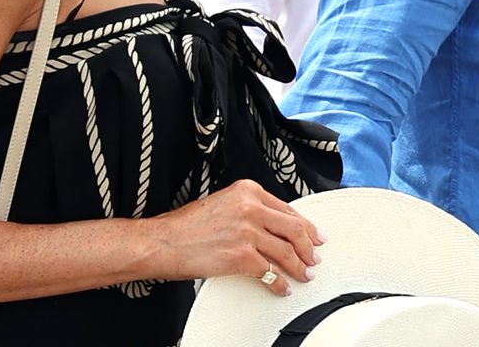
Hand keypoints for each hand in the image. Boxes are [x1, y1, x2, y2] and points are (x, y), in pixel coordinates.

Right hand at [152, 179, 321, 296]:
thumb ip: (248, 209)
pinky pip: (270, 272)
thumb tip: (272, 226)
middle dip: (309, 246)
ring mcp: (247, 232)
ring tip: (304, 274)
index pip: (287, 209)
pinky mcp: (241, 256)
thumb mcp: (222, 203)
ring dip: (299, 266)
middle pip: (293, 229)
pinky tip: (281, 287)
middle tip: (315, 257)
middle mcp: (250, 208)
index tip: (314, 235)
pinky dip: (279, 283)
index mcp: (247, 191)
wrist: (163, 242)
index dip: (305, 225)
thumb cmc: (186, 226)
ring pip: (286, 251)